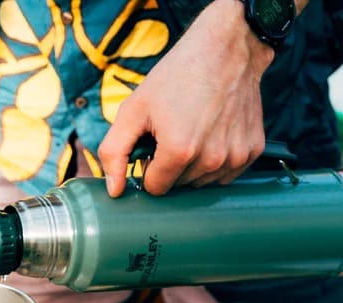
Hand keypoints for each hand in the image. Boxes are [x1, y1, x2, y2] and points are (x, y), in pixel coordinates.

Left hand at [97, 0, 274, 197]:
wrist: (227, 48)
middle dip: (169, 167)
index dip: (148, 168)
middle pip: (178, 186)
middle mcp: (211, 159)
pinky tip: (213, 135)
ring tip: (194, 130)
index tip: (153, 146)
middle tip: (173, 132)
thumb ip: (115, 152)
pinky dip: (214, 162)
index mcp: (179, 150)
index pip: (155, 188)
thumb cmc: (177, 77)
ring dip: (192, 166)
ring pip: (200, 183)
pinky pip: (224, 175)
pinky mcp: (252, 151)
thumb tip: (114, 191)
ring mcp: (234, 157)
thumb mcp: (133, 109)